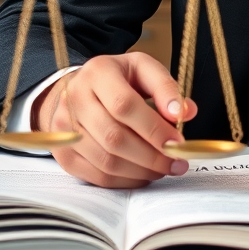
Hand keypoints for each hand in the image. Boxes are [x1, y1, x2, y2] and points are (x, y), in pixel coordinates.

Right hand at [33, 53, 197, 188]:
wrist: (78, 89)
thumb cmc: (118, 78)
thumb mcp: (143, 69)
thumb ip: (165, 87)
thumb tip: (185, 112)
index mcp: (98, 72)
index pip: (125, 105)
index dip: (154, 128)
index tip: (177, 141)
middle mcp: (74, 100)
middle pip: (114, 138)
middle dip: (152, 155)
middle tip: (176, 162)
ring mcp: (64, 130)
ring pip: (106, 161)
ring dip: (141, 171)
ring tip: (164, 168)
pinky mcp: (63, 155)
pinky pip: (97, 176)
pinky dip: (125, 180)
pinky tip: (144, 174)